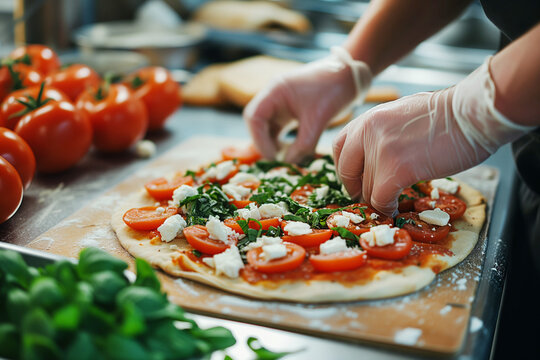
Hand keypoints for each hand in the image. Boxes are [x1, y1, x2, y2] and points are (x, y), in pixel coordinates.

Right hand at [243, 47, 371, 162]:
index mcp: (275, 91)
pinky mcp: (289, 110)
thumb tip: (289, 163)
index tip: (273, 156)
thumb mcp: (319, 119)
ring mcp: (280, 103)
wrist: (350, 75)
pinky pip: (278, 128)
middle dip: (264, 143)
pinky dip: (282, 141)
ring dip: (272, 144)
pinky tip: (291, 152)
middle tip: (277, 161)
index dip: (259, 139)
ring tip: (284, 159)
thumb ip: (303, 143)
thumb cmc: (334, 89)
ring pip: (267, 127)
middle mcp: (273, 96)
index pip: (254, 117)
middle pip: (257, 123)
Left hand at [333, 57, 532, 215]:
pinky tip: (397, 209)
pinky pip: (381, 199)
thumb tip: (376, 156)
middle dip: (358, 191)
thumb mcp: (401, 115)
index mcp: (368, 119)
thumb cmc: (448, 114)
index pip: (340, 149)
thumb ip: (382, 133)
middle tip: (371, 199)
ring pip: (367, 190)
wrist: (472, 113)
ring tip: (390, 205)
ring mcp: (380, 151)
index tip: (356, 181)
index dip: (346, 170)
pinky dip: (388, 209)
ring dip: (378, 202)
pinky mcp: (396, 169)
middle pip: (348, 173)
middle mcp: (367, 132)